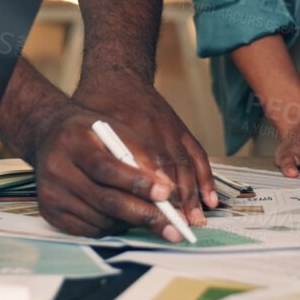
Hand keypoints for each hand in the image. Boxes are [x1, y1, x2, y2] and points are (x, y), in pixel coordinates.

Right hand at [31, 105, 188, 242]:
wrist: (47, 135)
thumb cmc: (88, 132)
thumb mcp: (114, 130)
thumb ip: (140, 154)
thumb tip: (166, 188)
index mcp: (72, 142)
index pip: (106, 167)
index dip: (137, 182)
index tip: (165, 193)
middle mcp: (56, 169)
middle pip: (105, 200)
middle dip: (143, 214)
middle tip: (173, 228)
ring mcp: (51, 194)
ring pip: (101, 219)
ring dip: (130, 222)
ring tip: (150, 216)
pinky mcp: (50, 213)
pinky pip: (90, 230)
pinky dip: (113, 227)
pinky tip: (124, 218)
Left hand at [73, 72, 215, 222]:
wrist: (118, 74)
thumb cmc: (97, 104)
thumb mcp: (90, 126)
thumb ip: (98, 156)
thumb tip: (102, 194)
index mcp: (127, 130)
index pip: (142, 167)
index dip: (151, 192)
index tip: (157, 214)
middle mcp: (153, 130)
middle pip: (168, 169)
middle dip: (177, 200)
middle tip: (180, 225)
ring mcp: (170, 129)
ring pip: (185, 165)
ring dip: (193, 194)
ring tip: (196, 219)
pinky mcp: (180, 129)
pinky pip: (197, 155)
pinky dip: (205, 178)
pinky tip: (209, 198)